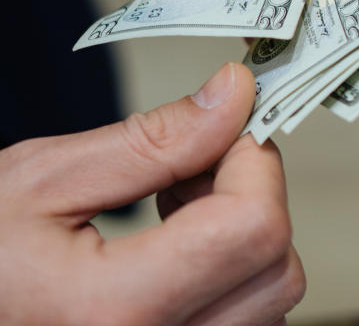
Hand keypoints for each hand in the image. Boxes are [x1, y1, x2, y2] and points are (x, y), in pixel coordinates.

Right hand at [0, 63, 304, 324]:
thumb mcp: (38, 182)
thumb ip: (150, 140)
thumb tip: (233, 96)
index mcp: (113, 311)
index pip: (254, 228)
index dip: (255, 162)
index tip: (229, 128)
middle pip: (279, 270)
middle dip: (255, 198)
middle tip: (196, 165)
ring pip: (271, 300)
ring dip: (245, 239)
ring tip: (175, 210)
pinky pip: (248, 321)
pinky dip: (233, 275)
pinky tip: (178, 251)